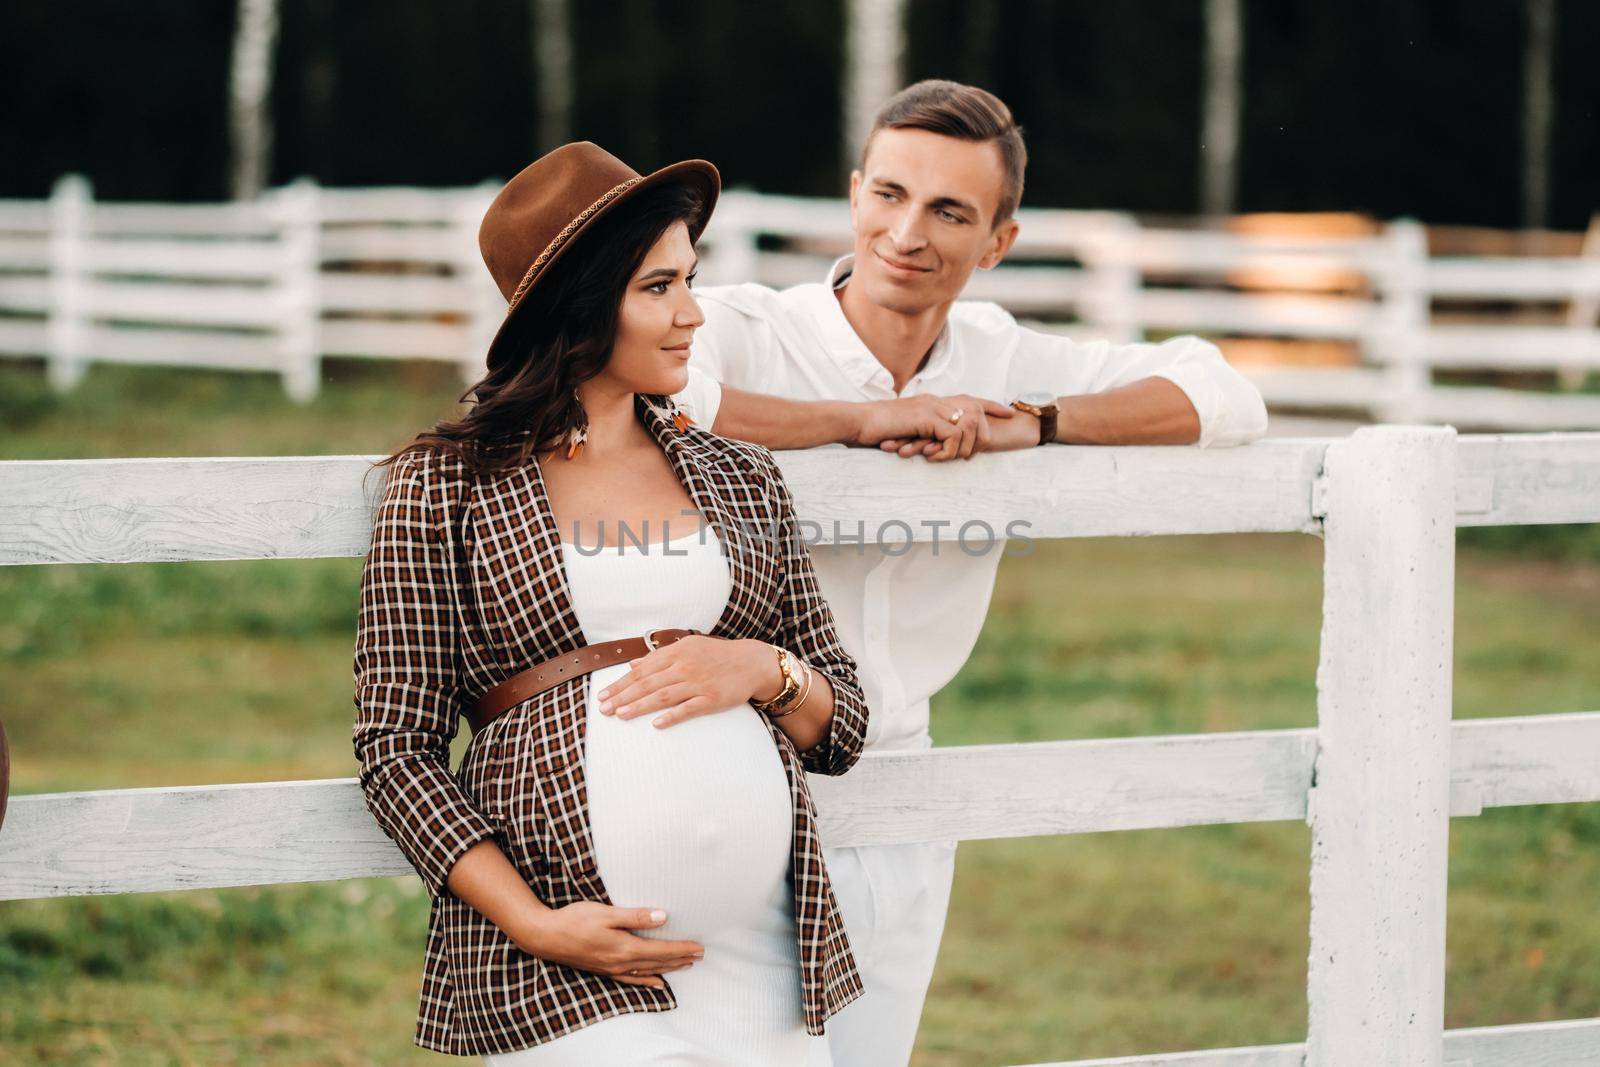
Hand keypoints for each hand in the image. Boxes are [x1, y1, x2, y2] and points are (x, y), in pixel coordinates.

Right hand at [517, 902, 703, 988]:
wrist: (545, 936)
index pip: (661, 949)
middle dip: (680, 958)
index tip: (700, 946)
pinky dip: (648, 980)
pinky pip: (632, 979)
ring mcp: (612, 969)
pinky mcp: (604, 970)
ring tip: (687, 965)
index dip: (682, 948)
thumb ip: (635, 916)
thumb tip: (663, 917)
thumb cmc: (574, 920)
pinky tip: (657, 982)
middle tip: (700, 954)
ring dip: (669, 968)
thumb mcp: (606, 913)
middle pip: (658, 961)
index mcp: (624, 948)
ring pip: (648, 971)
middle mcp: (621, 963)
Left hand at [598, 635, 771, 728]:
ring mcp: (698, 683)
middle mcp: (684, 666)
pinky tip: (656, 724)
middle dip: (622, 696)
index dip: (620, 683)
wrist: (751, 662)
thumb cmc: (716, 656)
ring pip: (663, 696)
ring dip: (639, 706)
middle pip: (647, 683)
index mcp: (677, 652)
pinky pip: (688, 709)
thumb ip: (660, 657)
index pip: (642, 670)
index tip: (603, 694)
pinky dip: (672, 716)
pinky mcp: (711, 699)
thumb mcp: (688, 648)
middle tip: (604, 709)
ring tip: (621, 715)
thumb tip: (633, 665)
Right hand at [853, 394, 1016, 460]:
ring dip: (962, 448)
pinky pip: (953, 436)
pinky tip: (930, 457)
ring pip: (969, 424)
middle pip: (977, 411)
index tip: (1009, 413)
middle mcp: (936, 401)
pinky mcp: (926, 418)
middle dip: (981, 436)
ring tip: (943, 459)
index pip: (970, 399)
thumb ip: (922, 432)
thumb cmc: (875, 429)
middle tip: (966, 457)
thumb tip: (933, 444)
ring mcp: (932, 407)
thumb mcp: (905, 429)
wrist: (857, 422)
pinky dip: (947, 451)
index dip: (991, 405)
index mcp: (933, 402)